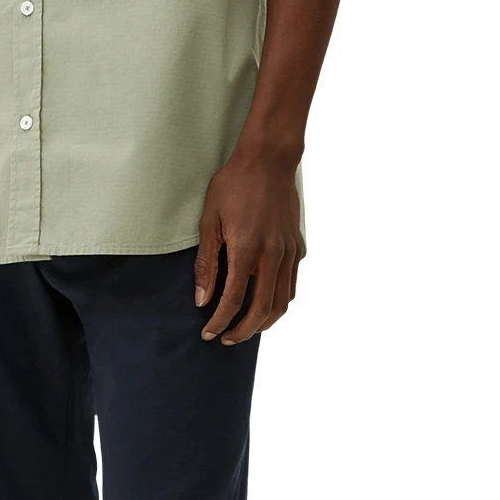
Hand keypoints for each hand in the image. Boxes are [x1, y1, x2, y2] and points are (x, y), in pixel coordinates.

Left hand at [193, 153, 302, 343]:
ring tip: (245, 329)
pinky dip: (278, 302)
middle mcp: (273, 255)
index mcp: (248, 249)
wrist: (268, 160)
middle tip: (226, 339)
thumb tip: (202, 299)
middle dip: (243, 331)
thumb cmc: (233, 185)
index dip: (220, 322)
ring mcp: (289, 252)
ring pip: (282, 302)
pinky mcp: (297, 247)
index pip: (234, 300)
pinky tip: (264, 305)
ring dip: (264, 322)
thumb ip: (206, 263)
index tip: (209, 333)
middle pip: (262, 310)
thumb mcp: (209, 221)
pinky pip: (291, 285)